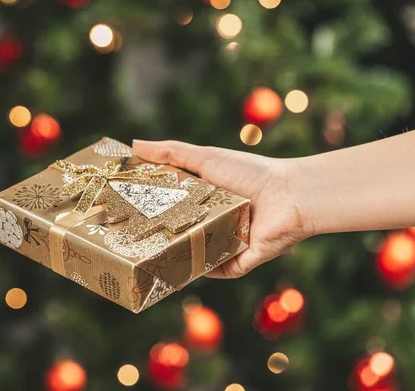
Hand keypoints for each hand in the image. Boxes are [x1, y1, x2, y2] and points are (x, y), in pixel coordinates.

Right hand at [132, 140, 312, 278]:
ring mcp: (226, 244)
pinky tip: (179, 270)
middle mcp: (214, 222)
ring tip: (148, 258)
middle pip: (179, 232)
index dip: (150, 207)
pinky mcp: (238, 262)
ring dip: (176, 256)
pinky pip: (215, 271)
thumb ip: (171, 152)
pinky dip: (201, 271)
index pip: (171, 206)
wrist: (289, 196)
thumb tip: (134, 144)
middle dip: (158, 236)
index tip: (125, 209)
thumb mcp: (206, 158)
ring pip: (193, 255)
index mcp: (205, 199)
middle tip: (130, 238)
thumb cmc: (250, 173)